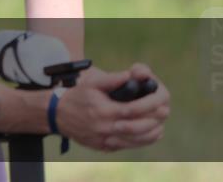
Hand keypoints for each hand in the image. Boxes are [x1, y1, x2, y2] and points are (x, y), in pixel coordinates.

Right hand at [55, 63, 170, 151]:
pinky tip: (150, 132)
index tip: (160, 100)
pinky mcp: (105, 147)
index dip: (148, 105)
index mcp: (102, 110)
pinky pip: (128, 146)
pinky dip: (143, 140)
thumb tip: (131, 75)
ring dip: (152, 132)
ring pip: (135, 140)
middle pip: (137, 127)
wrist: (58, 114)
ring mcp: (105, 140)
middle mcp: (104, 128)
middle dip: (154, 119)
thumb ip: (112, 79)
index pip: (132, 110)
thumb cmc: (77, 95)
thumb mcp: (92, 83)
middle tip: (164, 111)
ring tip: (160, 122)